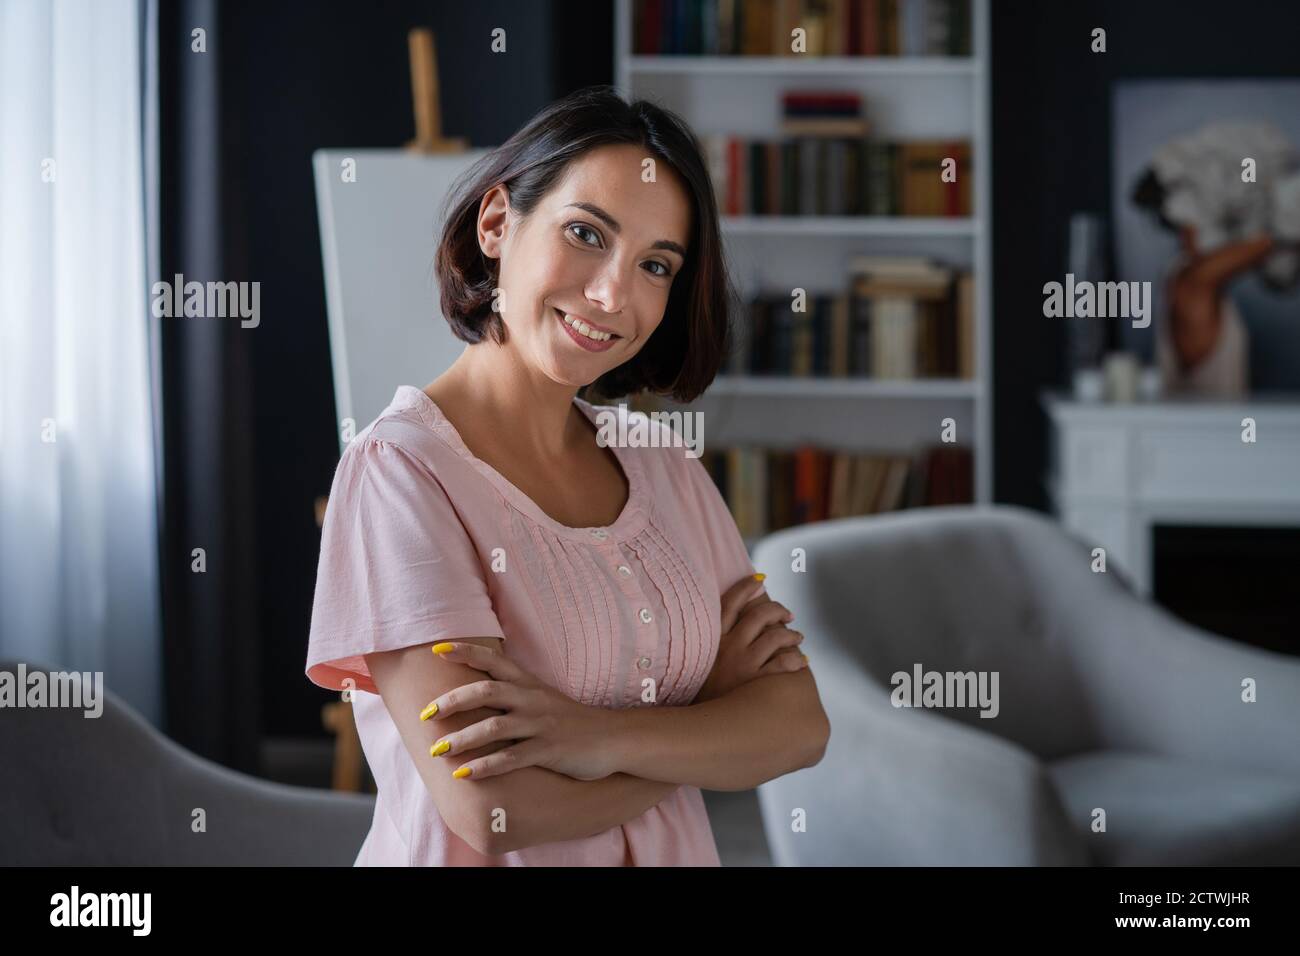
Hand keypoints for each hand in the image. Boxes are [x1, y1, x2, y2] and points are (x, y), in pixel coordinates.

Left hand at [421, 642, 618, 781]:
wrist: (614, 738)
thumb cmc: (571, 720)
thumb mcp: (542, 698)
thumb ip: (513, 693)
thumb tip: (476, 692)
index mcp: (528, 684)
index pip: (493, 660)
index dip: (466, 652)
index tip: (437, 650)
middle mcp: (532, 699)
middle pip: (486, 690)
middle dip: (452, 701)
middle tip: (425, 714)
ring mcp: (541, 725)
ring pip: (495, 726)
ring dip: (463, 738)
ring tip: (437, 750)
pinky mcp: (549, 750)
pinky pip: (512, 758)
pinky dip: (486, 766)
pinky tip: (465, 774)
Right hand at [694, 574, 807, 703]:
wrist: (697, 729)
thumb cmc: (703, 695)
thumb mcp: (699, 665)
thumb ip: (715, 645)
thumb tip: (737, 626)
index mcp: (713, 640)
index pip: (729, 602)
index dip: (745, 586)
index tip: (759, 578)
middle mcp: (728, 648)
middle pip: (759, 615)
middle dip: (778, 610)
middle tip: (788, 615)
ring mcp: (743, 665)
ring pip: (777, 636)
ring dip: (792, 634)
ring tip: (798, 637)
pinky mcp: (757, 684)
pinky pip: (785, 663)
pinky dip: (797, 658)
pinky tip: (801, 661)